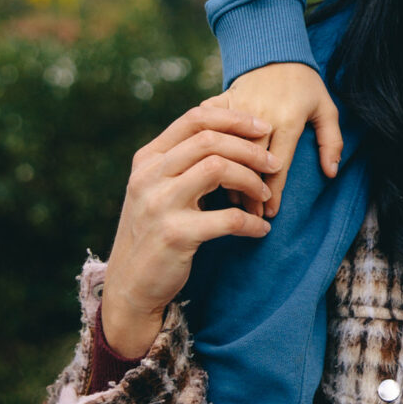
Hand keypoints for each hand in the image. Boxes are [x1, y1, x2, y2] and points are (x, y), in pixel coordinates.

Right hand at [102, 100, 277, 356]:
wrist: (128, 285)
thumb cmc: (152, 232)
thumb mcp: (155, 190)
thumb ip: (179, 163)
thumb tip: (227, 133)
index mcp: (147, 159)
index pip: (194, 119)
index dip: (234, 118)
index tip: (264, 128)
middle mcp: (149, 176)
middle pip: (210, 140)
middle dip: (250, 148)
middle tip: (274, 163)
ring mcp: (159, 204)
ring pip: (218, 168)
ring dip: (251, 180)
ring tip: (265, 195)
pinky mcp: (175, 235)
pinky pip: (228, 219)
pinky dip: (251, 223)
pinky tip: (261, 229)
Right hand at [221, 62, 343, 215]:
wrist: (276, 50)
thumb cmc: (305, 84)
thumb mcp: (326, 109)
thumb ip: (331, 141)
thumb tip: (331, 172)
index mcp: (287, 119)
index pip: (278, 164)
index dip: (273, 191)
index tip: (270, 212)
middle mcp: (261, 114)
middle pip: (251, 162)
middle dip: (249, 191)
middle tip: (250, 215)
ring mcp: (237, 107)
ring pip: (227, 149)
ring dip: (228, 177)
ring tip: (231, 201)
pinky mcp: (221, 100)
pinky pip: (209, 126)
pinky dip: (206, 148)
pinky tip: (204, 169)